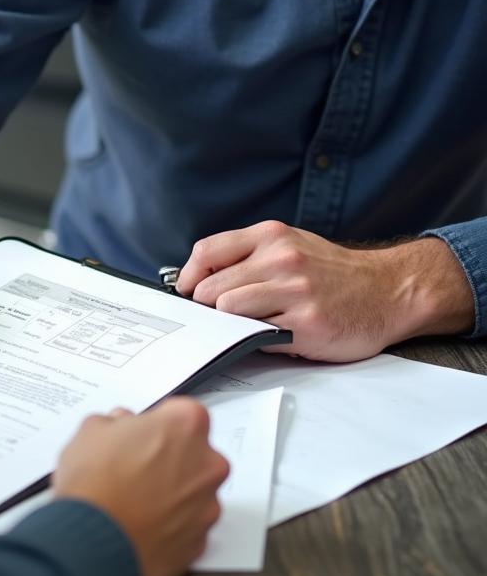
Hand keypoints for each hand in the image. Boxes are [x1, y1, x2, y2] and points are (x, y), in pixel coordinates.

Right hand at [53, 398, 227, 575]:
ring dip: (172, 492)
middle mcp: (207, 464)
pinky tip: (141, 523)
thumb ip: (116, 423)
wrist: (91, 544)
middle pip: (195, 452)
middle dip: (171, 457)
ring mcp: (207, 506)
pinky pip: (188, 525)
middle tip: (136, 465)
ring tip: (134, 499)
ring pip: (194, 491)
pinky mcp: (200, 543)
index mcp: (186, 425)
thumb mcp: (92, 429)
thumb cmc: (94, 484)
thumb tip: (120, 429)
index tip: (143, 433)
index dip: (159, 422)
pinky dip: (170, 524)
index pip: (183, 412)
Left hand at [177, 221, 474, 361]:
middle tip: (217, 315)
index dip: (188, 276)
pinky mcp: (307, 324)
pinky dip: (254, 339)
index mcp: (271, 236)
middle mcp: (281, 259)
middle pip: (211, 286)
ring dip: (228, 323)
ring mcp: (294, 291)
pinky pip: (258, 334)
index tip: (186, 291)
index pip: (207, 251)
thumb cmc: (333, 272)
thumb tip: (199, 276)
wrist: (389, 291)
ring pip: (228, 309)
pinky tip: (268, 335)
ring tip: (244, 324)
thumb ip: (248, 253)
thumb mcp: (290, 244)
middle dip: (207, 305)